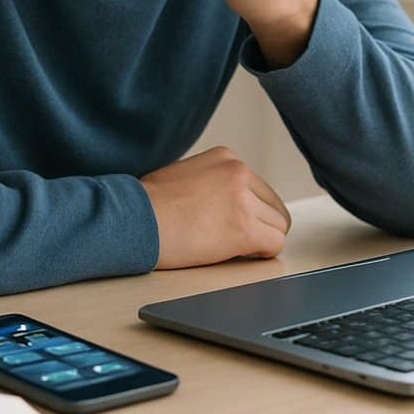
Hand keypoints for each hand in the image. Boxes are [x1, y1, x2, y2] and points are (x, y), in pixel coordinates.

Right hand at [139, 146, 291, 268]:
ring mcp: (244, 199)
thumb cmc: (148, 204)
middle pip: (273, 205)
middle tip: (237, 239)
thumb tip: (226, 204)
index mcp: (226, 158)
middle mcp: (239, 172)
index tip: (234, 222)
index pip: (259, 187)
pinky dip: (263, 253)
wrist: (135, 219)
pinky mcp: (245, 227)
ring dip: (261, 238)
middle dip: (260, 224)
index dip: (250, 209)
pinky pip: (275, 244)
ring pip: (278, 225)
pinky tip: (244, 255)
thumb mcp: (185, 174)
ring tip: (235, 248)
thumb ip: (212, 182)